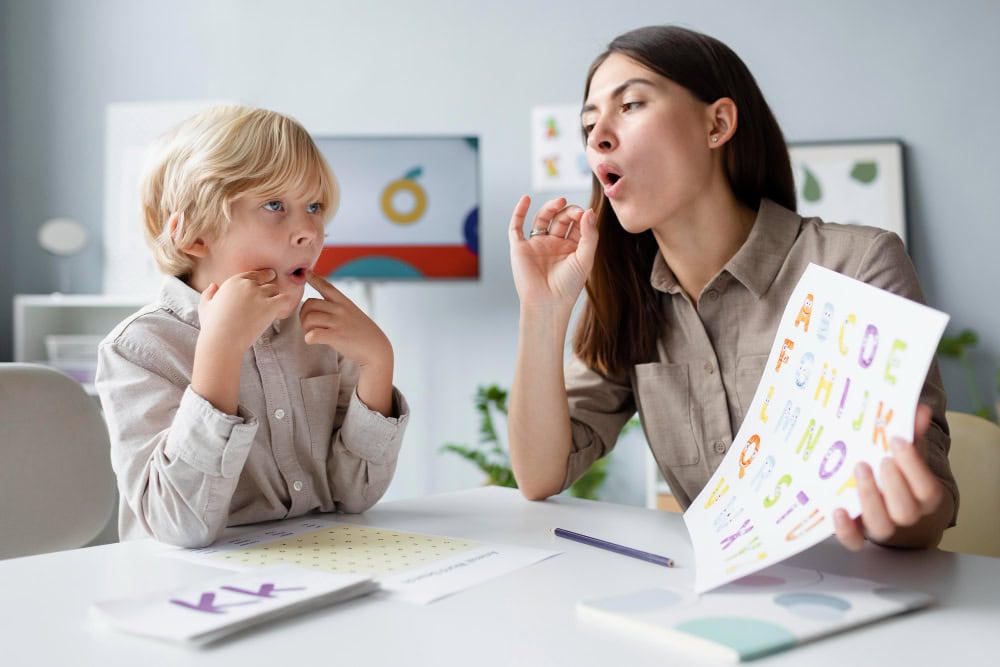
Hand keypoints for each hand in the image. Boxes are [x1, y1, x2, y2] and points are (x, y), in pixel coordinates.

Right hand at [198, 269, 294, 351]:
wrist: (222, 341)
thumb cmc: (212, 327)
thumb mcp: (205, 307)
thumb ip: (208, 294)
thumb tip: (213, 285)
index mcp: (233, 281)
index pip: (252, 275)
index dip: (259, 280)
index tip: (262, 285)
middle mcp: (247, 284)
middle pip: (266, 280)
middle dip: (267, 289)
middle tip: (269, 297)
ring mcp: (260, 294)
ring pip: (275, 289)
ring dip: (274, 298)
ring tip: (272, 309)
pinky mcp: (270, 306)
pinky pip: (285, 299)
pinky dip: (284, 304)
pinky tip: (279, 312)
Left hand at [301, 271, 391, 366]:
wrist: (376, 349)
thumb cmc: (362, 333)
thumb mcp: (352, 313)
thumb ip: (337, 308)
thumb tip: (317, 306)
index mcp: (344, 302)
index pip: (326, 286)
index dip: (314, 278)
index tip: (306, 273)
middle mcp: (340, 309)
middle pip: (309, 304)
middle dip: (304, 315)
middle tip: (309, 326)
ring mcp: (339, 322)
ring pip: (309, 318)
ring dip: (305, 328)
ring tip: (312, 334)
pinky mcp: (337, 336)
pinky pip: (313, 334)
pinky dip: (308, 338)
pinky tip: (312, 340)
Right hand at [508, 195, 597, 310]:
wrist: (547, 303)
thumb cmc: (568, 287)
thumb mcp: (585, 259)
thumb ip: (589, 235)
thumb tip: (589, 211)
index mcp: (571, 247)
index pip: (577, 224)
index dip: (581, 216)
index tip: (586, 215)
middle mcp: (554, 244)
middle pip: (560, 218)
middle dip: (568, 211)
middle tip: (575, 211)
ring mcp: (536, 244)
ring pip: (542, 218)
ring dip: (550, 207)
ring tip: (560, 202)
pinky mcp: (520, 247)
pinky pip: (516, 226)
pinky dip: (519, 211)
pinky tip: (526, 199)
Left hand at [833, 404, 947, 549]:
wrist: (900, 514)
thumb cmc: (904, 478)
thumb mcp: (910, 457)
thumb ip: (913, 435)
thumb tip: (919, 411)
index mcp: (925, 498)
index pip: (926, 488)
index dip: (913, 466)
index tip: (897, 441)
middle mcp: (906, 517)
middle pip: (905, 510)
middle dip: (892, 483)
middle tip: (880, 458)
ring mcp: (882, 527)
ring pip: (881, 526)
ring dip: (870, 498)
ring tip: (859, 468)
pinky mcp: (860, 534)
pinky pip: (854, 541)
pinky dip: (846, 530)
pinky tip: (837, 510)